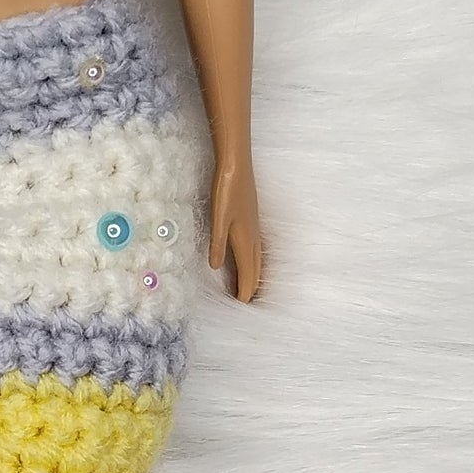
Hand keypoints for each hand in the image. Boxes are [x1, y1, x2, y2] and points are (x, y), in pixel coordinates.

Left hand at [208, 150, 262, 301]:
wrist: (237, 165)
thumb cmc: (227, 190)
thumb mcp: (218, 219)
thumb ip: (218, 244)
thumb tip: (216, 267)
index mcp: (245, 239)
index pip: (248, 273)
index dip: (245, 291)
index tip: (241, 307)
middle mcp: (253, 237)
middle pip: (256, 270)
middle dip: (252, 288)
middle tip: (247, 305)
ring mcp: (255, 228)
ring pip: (257, 260)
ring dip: (254, 276)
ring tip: (248, 289)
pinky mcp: (252, 220)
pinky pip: (255, 249)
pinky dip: (252, 262)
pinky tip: (247, 260)